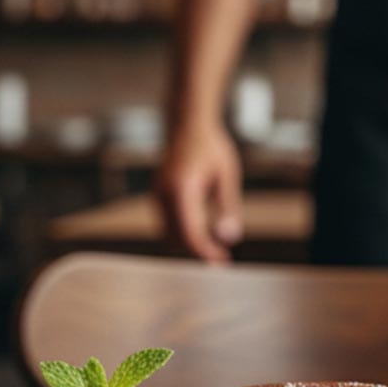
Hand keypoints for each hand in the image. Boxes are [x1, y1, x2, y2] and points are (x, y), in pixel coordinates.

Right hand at [157, 123, 242, 262]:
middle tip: (221, 260)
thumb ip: (229, 206)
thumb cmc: (210, 147)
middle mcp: (164, 193)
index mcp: (182, 188)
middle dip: (198, 251)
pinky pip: (167, 223)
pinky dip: (183, 233)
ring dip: (189, 243)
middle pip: (177, 237)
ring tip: (215, 250)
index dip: (205, 251)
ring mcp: (157, 194)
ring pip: (169, 233)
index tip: (221, 262)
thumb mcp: (227, 175)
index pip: (190, 231)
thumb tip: (230, 237)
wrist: (188, 125)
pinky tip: (203, 235)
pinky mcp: (158, 195)